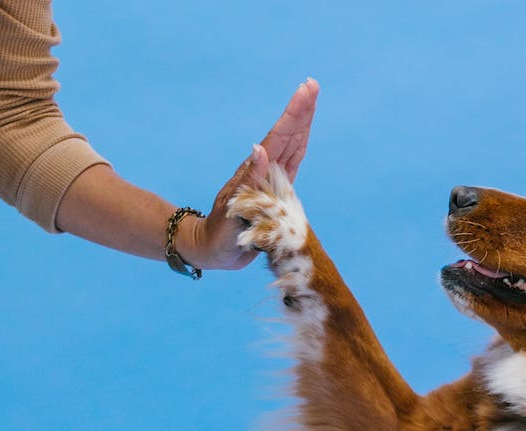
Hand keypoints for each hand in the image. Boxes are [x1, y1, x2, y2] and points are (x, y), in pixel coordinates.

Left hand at [180, 78, 319, 269]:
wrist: (213, 249)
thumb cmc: (220, 234)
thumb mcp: (233, 208)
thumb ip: (249, 180)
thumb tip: (260, 148)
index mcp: (256, 172)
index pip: (279, 138)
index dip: (293, 115)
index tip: (306, 91)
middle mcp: (265, 171)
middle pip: (287, 135)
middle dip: (300, 111)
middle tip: (312, 85)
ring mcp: (270, 179)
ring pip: (291, 145)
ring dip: (301, 123)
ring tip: (311, 100)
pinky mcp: (276, 191)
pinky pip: (291, 164)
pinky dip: (299, 146)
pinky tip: (303, 135)